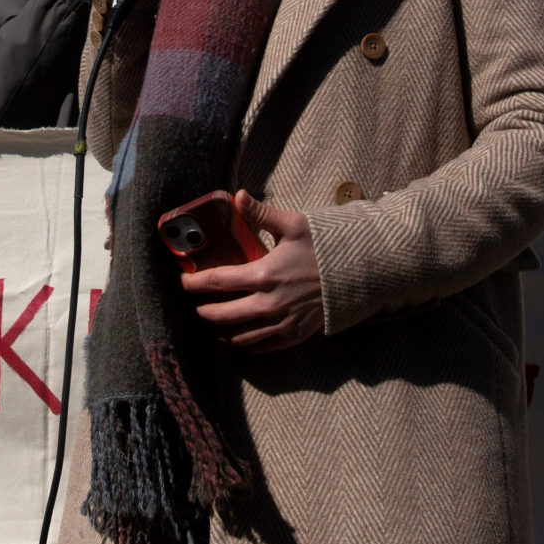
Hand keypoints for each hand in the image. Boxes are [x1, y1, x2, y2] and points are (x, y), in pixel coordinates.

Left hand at [180, 190, 323, 352]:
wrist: (359, 273)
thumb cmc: (326, 247)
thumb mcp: (294, 225)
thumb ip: (261, 214)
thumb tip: (237, 196)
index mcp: (264, 275)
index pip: (217, 282)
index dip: (194, 283)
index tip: (184, 281)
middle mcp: (269, 304)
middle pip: (221, 315)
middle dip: (203, 310)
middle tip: (196, 304)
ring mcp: (281, 323)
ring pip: (238, 337)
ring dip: (220, 331)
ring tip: (213, 322)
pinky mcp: (293, 335)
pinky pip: (260, 347)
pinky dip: (244, 344)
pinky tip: (238, 336)